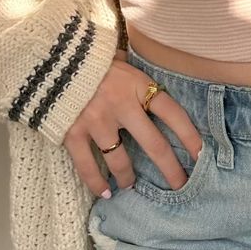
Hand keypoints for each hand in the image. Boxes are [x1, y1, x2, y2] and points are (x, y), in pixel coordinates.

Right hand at [63, 48, 203, 197]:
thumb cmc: (90, 58)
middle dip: (171, 169)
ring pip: (120, 160)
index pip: (173, 114)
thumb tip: (150, 85)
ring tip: (130, 184)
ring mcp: (97, 121)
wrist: (49, 56)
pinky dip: (96, 182)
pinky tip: (105, 192)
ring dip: (129, 177)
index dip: (190, 136)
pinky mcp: (73, 132)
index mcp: (138, 85)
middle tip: (180, 186)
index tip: (201, 155)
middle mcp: (122, 105)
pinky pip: (88, 166)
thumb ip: (135, 77)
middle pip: (155, 144)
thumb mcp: (120, 61)